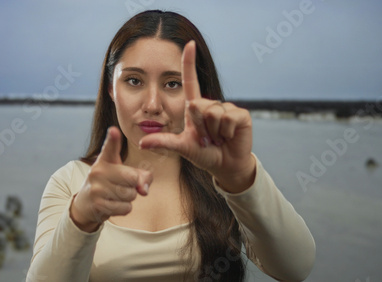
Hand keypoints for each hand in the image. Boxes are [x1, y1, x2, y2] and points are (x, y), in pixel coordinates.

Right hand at [71, 126, 152, 231]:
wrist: (86, 204)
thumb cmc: (111, 184)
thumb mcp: (124, 174)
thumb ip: (141, 176)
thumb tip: (144, 190)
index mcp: (105, 160)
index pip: (110, 147)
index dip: (113, 138)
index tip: (114, 130)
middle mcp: (98, 171)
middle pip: (133, 178)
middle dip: (134, 185)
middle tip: (122, 185)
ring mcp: (97, 188)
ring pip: (131, 195)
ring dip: (129, 198)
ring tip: (115, 195)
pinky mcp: (98, 204)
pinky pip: (126, 208)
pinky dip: (124, 209)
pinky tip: (113, 205)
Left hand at [139, 41, 255, 192]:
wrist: (225, 166)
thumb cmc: (204, 154)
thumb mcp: (182, 147)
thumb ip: (164, 143)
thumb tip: (142, 143)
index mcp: (195, 108)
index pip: (191, 81)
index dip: (189, 62)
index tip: (189, 43)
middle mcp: (210, 104)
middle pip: (198, 106)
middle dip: (200, 127)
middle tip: (207, 139)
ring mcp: (226, 108)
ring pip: (212, 113)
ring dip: (213, 132)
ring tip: (218, 138)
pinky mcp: (240, 115)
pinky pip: (227, 118)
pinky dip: (226, 132)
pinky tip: (229, 137)